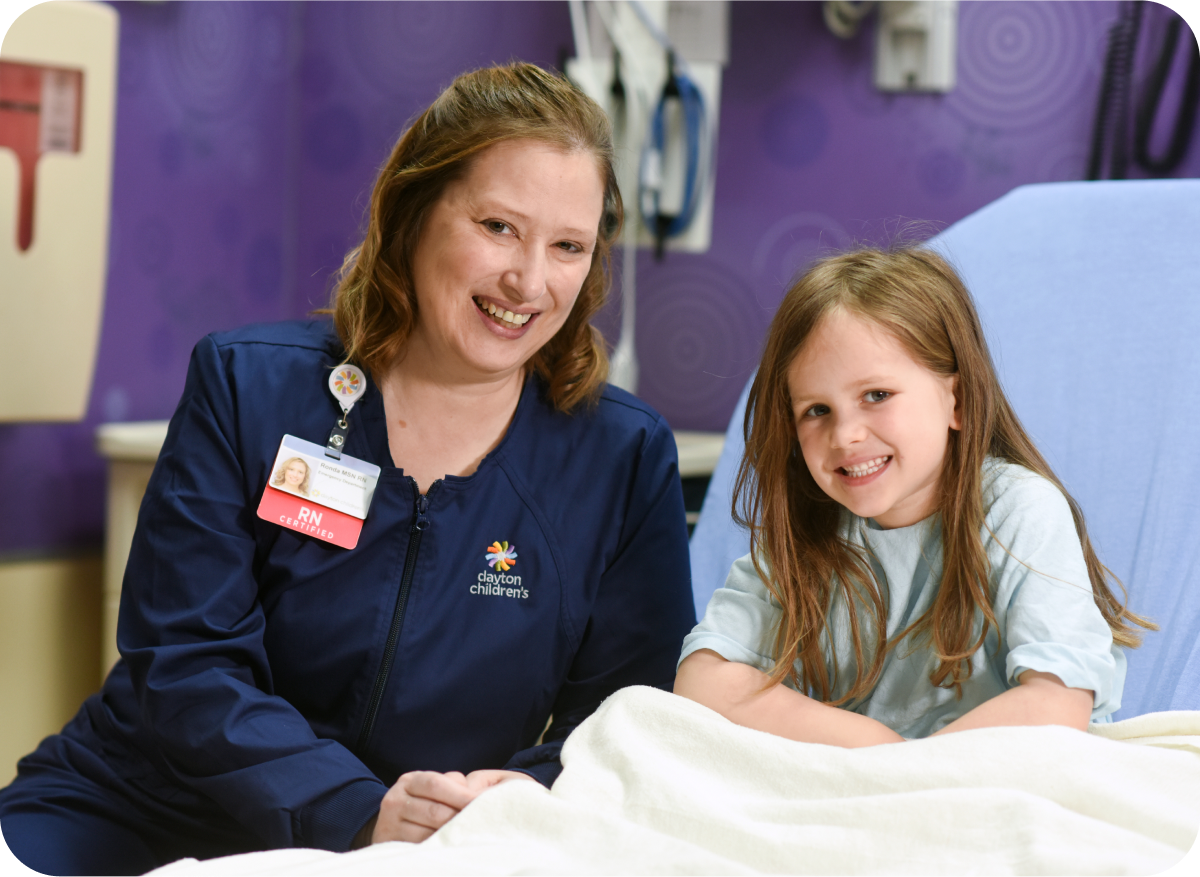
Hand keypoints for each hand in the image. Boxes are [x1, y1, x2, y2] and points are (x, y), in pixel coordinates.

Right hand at [369, 769, 535, 844]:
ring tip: (470, 837)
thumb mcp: (434, 787)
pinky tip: (452, 847)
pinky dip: (438, 848)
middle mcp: (395, 800)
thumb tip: (478, 795)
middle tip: (480, 823)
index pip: (436, 784)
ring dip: (451, 836)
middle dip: (459, 818)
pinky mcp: (390, 844)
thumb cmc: (425, 802)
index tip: (481, 802)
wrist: (392, 824)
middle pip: (434, 811)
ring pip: (427, 833)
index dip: (460, 794)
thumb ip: (454, 785)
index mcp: (409, 781)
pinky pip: (419, 848)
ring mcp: (389, 824)